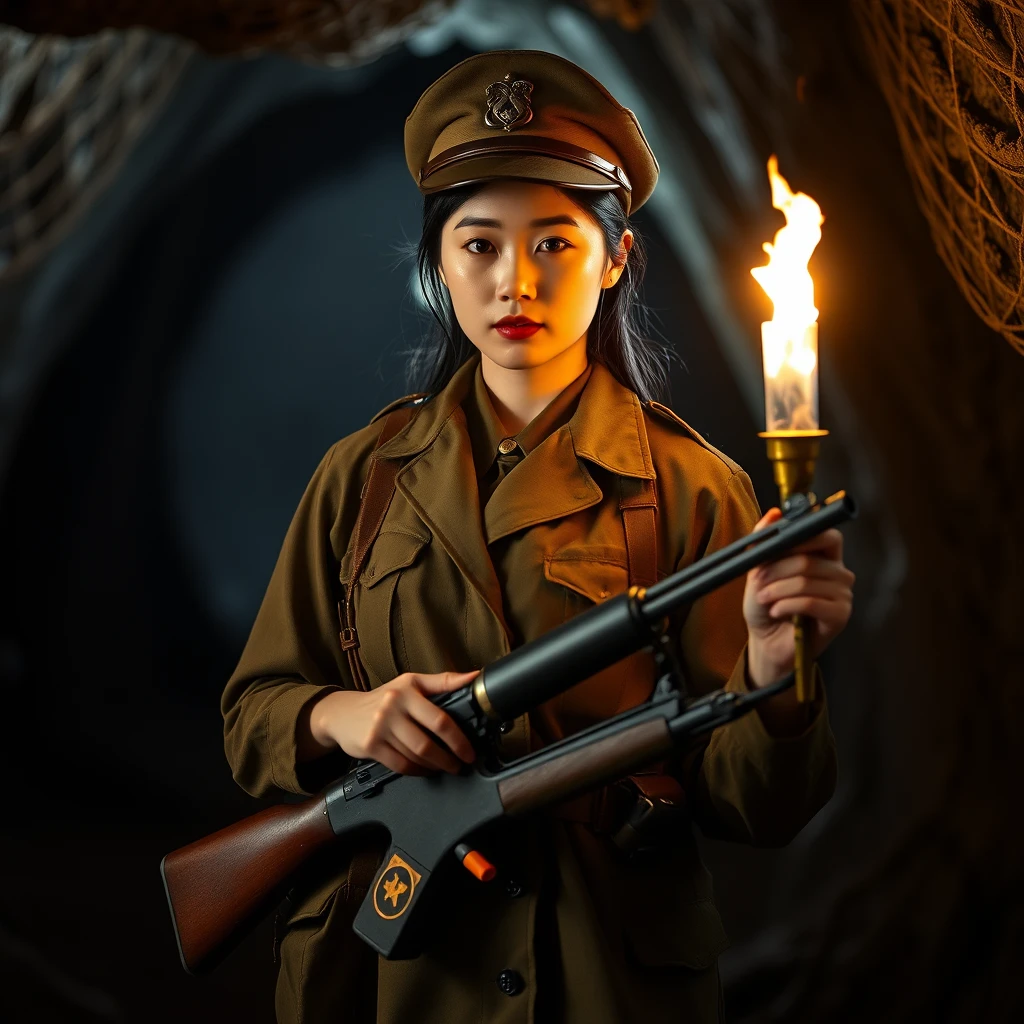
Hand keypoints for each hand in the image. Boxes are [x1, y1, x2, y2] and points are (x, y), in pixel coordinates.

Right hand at [301, 671, 479, 774]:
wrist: (343, 712)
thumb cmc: (384, 697)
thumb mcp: (411, 682)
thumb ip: (443, 681)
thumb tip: (475, 676)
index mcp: (408, 690)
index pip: (439, 718)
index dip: (459, 739)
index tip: (470, 751)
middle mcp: (393, 707)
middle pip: (428, 742)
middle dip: (449, 758)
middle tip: (460, 764)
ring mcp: (380, 728)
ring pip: (415, 755)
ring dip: (434, 765)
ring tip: (445, 766)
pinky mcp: (371, 746)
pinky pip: (400, 765)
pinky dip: (417, 771)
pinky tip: (425, 770)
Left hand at [743, 507, 854, 687]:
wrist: (767, 640)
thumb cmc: (766, 604)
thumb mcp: (758, 568)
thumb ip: (765, 540)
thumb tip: (774, 513)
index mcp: (824, 556)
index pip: (826, 534)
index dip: (800, 538)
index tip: (774, 547)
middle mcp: (839, 572)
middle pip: (809, 560)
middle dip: (776, 570)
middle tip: (759, 581)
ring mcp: (843, 594)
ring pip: (806, 581)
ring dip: (777, 590)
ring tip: (765, 599)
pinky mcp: (840, 615)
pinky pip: (811, 602)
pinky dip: (787, 605)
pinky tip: (778, 611)